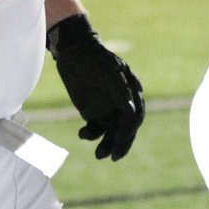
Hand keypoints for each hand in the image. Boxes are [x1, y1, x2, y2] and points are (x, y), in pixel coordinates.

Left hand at [46, 14, 143, 161]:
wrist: (73, 51)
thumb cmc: (94, 60)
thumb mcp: (108, 74)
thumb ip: (120, 92)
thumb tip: (132, 113)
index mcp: (131, 91)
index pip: (135, 116)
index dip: (129, 131)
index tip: (120, 142)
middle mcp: (122, 101)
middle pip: (125, 128)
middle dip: (120, 143)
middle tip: (112, 157)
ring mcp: (108, 107)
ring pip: (111, 132)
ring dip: (106, 144)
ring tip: (98, 155)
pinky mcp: (93, 111)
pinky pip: (96, 128)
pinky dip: (91, 134)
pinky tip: (82, 133)